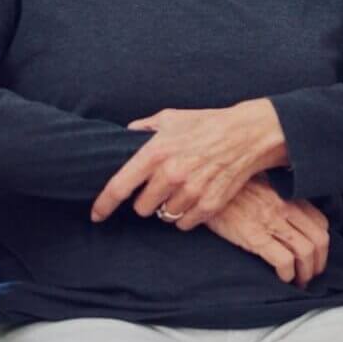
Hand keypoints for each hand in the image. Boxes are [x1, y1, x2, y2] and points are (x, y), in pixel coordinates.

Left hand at [90, 100, 288, 230]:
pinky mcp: (209, 205)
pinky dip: (185, 215)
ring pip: (164, 217)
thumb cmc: (206, 124)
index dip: (104, 204)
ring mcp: (191, 191)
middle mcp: (171, 174)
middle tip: (159, 187)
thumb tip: (125, 135)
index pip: (120, 186)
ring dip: (167, 208)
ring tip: (179, 190)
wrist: (246, 134)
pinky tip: (193, 198)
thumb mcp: (170, 118)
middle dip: (146, 200)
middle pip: (142, 208)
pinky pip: (185, 223)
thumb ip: (144, 128)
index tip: (96, 215)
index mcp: (156, 152)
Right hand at [205, 176, 330, 287]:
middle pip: (318, 239)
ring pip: (305, 252)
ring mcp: (269, 221)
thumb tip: (290, 218)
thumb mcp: (259, 186)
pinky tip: (282, 279)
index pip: (321, 222)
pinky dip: (288, 274)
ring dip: (306, 273)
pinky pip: (283, 260)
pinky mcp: (253, 236)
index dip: (322, 244)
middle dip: (319, 263)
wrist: (202, 188)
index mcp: (285, 196)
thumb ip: (277, 198)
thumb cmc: (230, 190)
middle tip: (311, 275)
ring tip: (299, 282)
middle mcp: (283, 207)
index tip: (316, 256)